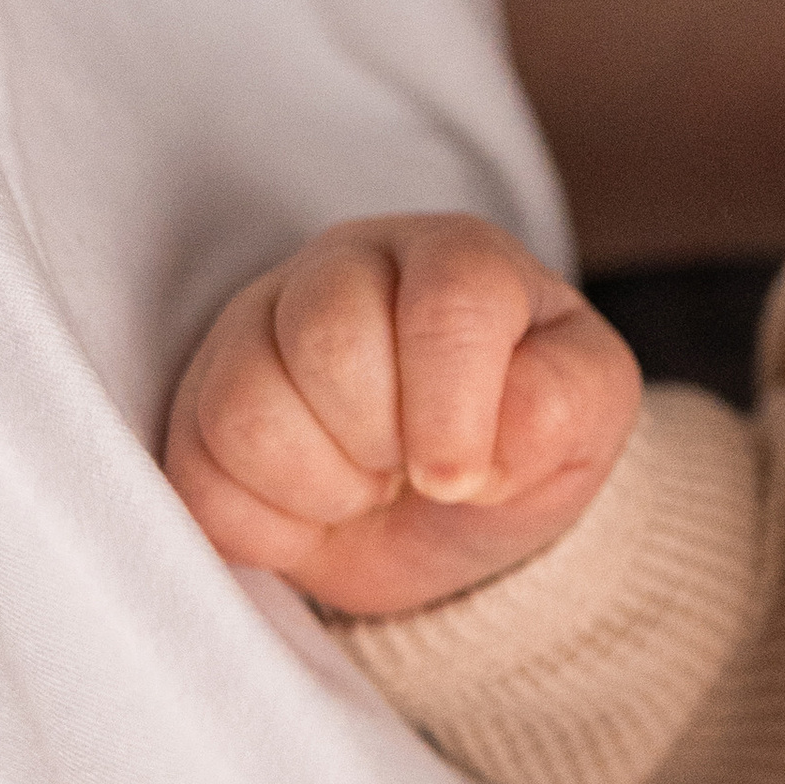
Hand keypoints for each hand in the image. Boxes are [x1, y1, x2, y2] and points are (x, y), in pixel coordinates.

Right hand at [164, 214, 639, 617]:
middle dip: (381, 442)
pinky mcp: (196, 404)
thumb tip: (482, 446)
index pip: (448, 299)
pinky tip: (312, 509)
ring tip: (366, 486)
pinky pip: (195, 476)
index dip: (451, 408)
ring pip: (244, 407)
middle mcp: (345, 267)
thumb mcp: (589, 415)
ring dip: (321, 486)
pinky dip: (263, 527)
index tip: (460, 482)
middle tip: (411, 469)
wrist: (452, 508)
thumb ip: (561, 404)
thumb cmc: (523, 440)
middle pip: (328, 340)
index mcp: (457, 256)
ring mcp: (255, 328)